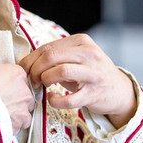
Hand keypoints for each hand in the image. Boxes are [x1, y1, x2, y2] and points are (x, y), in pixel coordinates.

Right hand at [0, 61, 34, 134]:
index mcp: (16, 74)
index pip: (19, 77)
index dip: (8, 83)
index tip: (0, 88)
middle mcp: (24, 91)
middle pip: (24, 95)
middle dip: (14, 99)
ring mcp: (23, 108)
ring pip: (24, 112)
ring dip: (15, 114)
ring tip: (0, 116)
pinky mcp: (19, 124)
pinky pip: (20, 126)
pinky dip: (12, 126)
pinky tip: (0, 125)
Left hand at [18, 34, 136, 128]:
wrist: (119, 90)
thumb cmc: (90, 73)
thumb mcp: (77, 57)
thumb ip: (56, 56)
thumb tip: (27, 63)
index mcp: (82, 41)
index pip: (48, 46)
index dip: (31, 59)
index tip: (24, 69)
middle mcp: (90, 54)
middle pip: (51, 56)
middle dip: (35, 69)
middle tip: (32, 80)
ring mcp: (94, 74)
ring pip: (61, 71)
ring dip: (45, 80)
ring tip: (42, 86)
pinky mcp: (94, 94)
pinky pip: (69, 99)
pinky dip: (55, 101)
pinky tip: (52, 99)